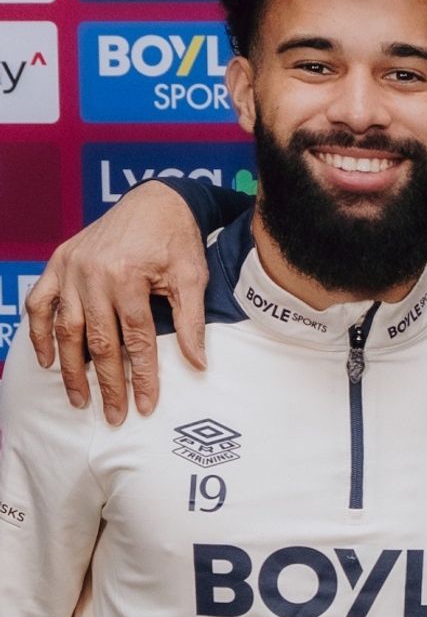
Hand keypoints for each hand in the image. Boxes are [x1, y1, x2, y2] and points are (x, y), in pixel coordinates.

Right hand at [25, 181, 209, 425]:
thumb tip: (196, 364)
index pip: (136, 340)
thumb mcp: (193, 277)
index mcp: (128, 276)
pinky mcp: (59, 262)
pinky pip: (40, 303)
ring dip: (70, 368)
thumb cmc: (177, 239)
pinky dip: (39, 332)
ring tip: (79, 399)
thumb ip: (192, 322)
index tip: (145, 406)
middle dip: (107, 383)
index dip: (142, 377)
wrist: (156, 200)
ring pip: (65, 328)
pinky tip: (47, 360)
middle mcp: (93, 274)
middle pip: (99, 342)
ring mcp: (71, 268)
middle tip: (113, 416)